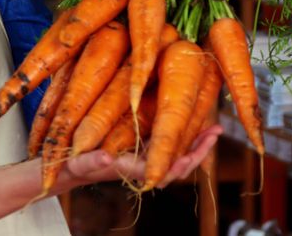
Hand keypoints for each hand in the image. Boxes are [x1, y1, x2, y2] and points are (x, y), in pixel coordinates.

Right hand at [61, 124, 222, 189]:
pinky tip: (197, 120)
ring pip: (179, 154)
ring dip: (198, 143)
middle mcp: (145, 165)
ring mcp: (148, 156)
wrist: (76, 165)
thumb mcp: (81, 161)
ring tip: (214, 128)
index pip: (158, 171)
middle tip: (214, 134)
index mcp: (131, 169)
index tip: (185, 160)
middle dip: (197, 152)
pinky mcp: (147, 145)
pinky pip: (172, 144)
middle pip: (177, 165)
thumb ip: (92, 160)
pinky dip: (187, 134)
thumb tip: (107, 157)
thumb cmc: (77, 164)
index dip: (173, 166)